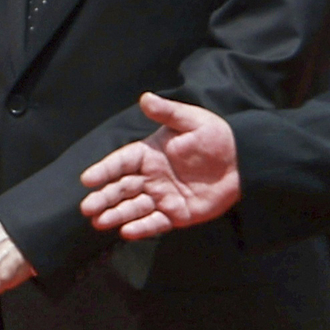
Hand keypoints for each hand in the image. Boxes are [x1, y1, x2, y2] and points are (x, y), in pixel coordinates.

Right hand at [78, 90, 240, 236]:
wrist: (244, 163)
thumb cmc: (216, 138)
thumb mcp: (192, 121)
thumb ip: (167, 112)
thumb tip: (145, 97)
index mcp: (150, 153)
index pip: (121, 162)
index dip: (104, 170)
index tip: (87, 179)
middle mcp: (152, 176)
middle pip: (122, 188)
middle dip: (103, 198)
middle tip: (86, 208)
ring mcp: (163, 196)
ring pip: (134, 207)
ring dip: (116, 215)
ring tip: (99, 222)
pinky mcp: (177, 214)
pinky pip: (155, 222)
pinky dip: (141, 228)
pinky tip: (126, 232)